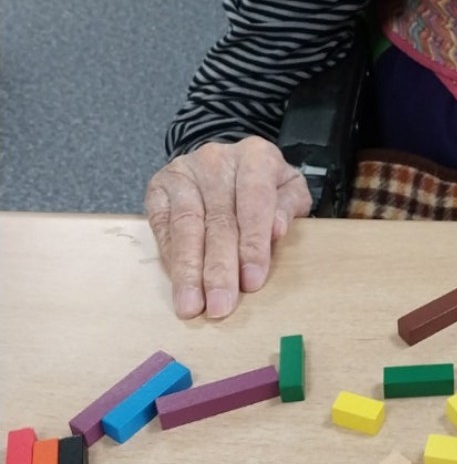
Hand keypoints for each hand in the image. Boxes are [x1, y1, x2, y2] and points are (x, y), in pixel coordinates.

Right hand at [145, 137, 310, 319]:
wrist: (227, 162)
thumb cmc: (264, 186)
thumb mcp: (289, 190)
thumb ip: (288, 207)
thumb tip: (277, 229)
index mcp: (256, 157)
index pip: (254, 202)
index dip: (253, 244)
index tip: (252, 281)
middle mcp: (216, 160)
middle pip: (218, 220)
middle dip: (219, 269)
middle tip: (220, 305)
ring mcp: (184, 172)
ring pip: (186, 226)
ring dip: (189, 270)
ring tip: (192, 305)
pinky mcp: (160, 187)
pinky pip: (163, 228)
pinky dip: (170, 259)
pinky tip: (177, 283)